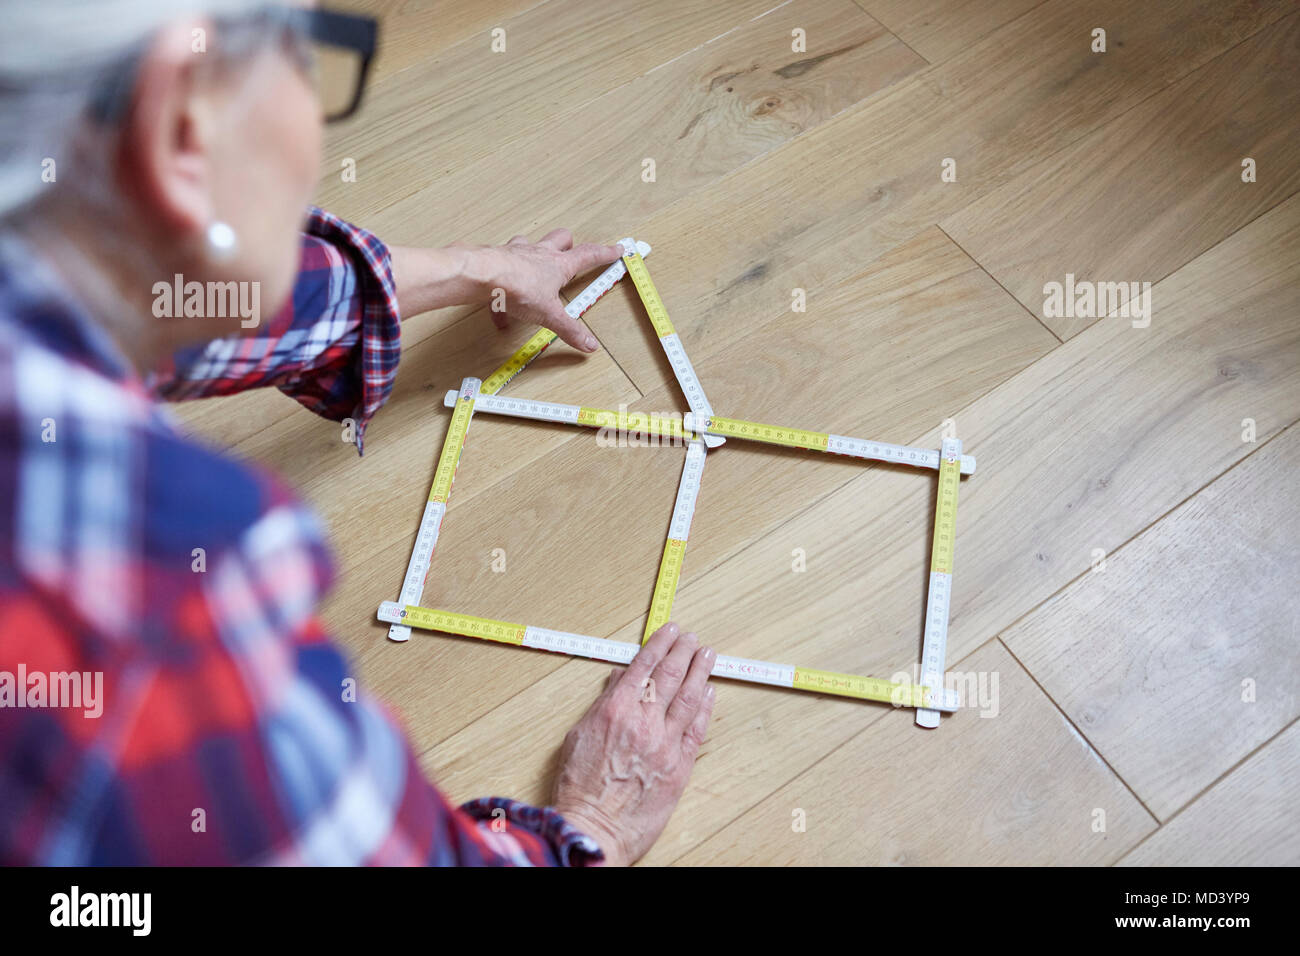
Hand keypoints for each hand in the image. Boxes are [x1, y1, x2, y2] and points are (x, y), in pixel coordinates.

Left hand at [465, 229, 624, 351]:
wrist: (482, 275)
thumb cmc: (517, 287)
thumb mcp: (549, 314)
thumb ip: (570, 330)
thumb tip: (589, 344)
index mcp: (558, 265)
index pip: (589, 255)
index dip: (605, 253)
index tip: (616, 248)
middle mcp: (540, 253)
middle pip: (560, 239)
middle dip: (568, 244)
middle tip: (571, 250)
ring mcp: (517, 252)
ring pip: (530, 244)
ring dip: (533, 252)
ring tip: (533, 268)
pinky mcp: (497, 259)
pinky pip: (502, 271)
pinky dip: (503, 289)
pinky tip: (498, 309)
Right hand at [552, 622, 716, 865]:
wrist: (593, 830)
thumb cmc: (579, 788)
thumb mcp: (578, 737)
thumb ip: (603, 705)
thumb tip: (621, 680)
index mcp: (615, 710)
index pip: (644, 666)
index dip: (660, 645)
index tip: (670, 630)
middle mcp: (644, 722)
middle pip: (671, 676)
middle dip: (683, 652)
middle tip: (692, 638)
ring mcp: (665, 744)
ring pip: (689, 698)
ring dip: (700, 673)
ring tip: (707, 655)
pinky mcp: (680, 767)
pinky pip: (696, 730)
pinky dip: (705, 708)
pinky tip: (710, 693)